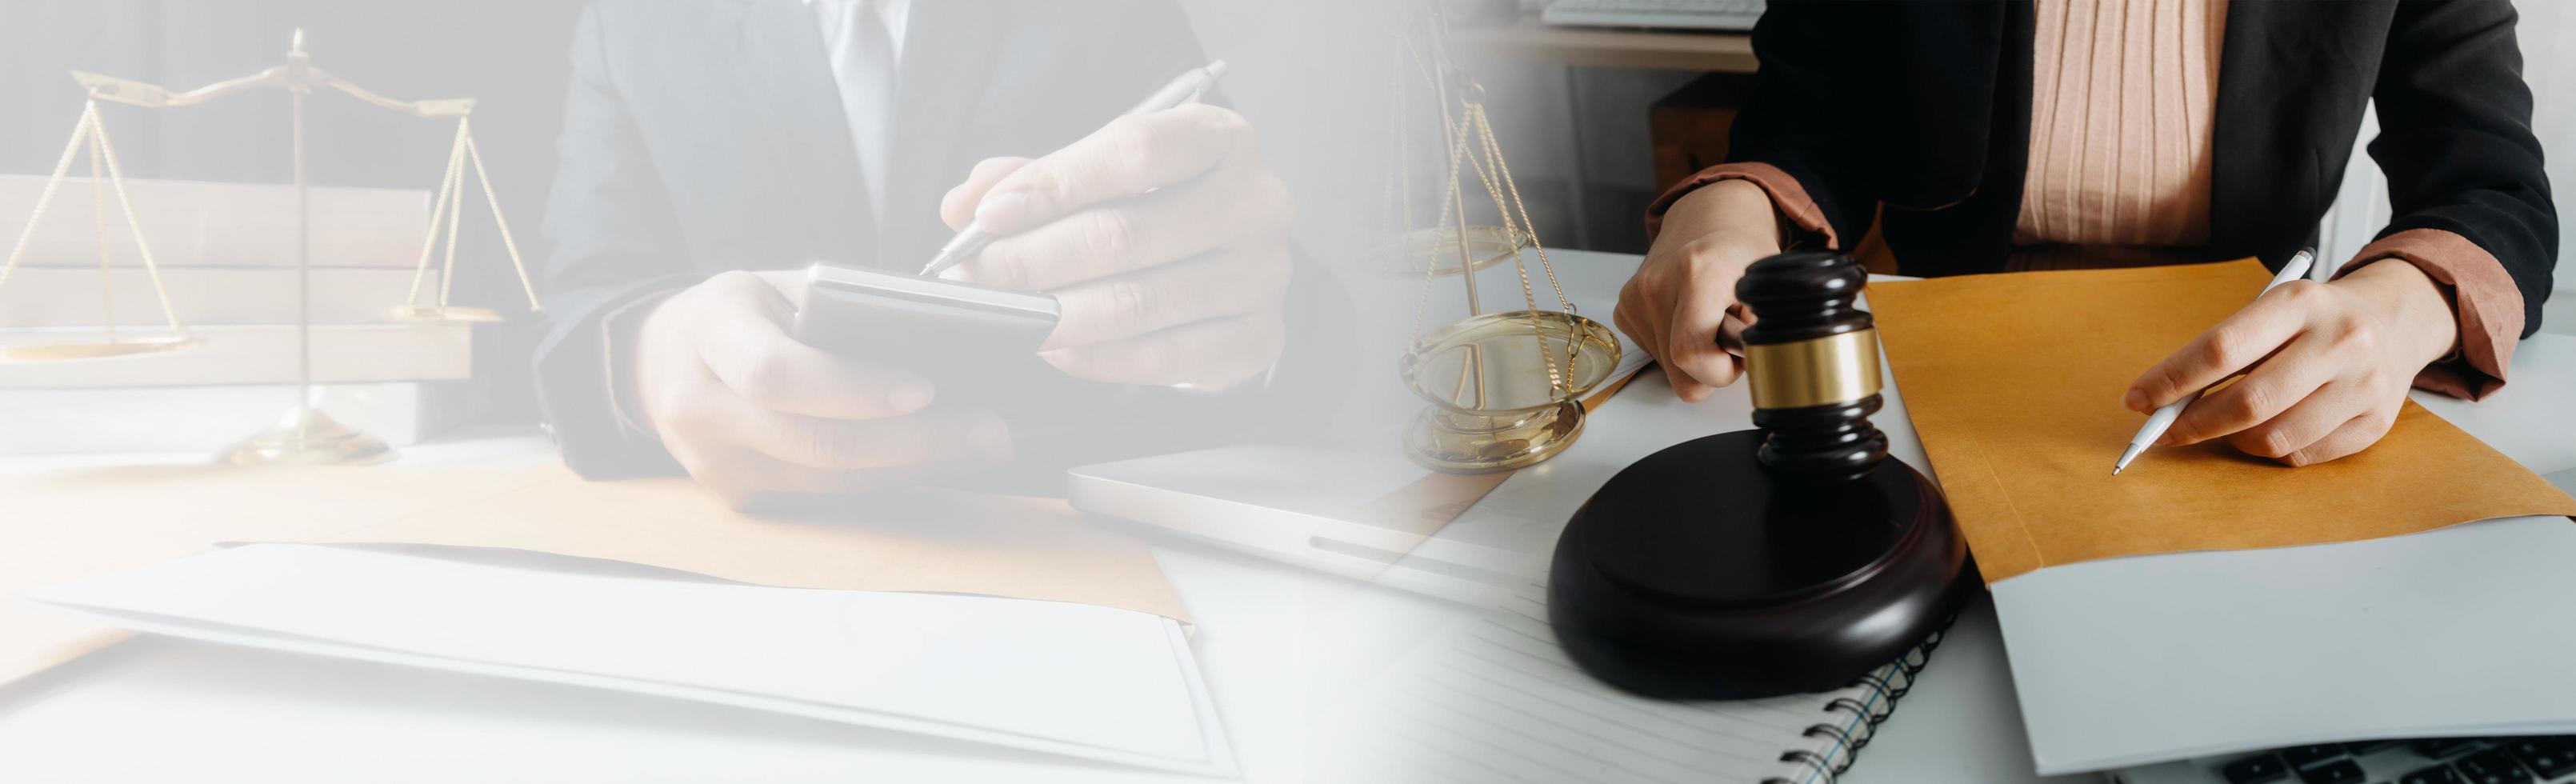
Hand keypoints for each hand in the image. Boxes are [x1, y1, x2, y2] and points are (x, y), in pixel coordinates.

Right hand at [628, 270, 1010, 507]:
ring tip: (980, 442)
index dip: (851, 389)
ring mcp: (713, 463)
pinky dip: (888, 477)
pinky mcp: (736, 497)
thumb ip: (841, 310)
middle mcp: (699, 406)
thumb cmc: (745, 313)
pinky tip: (938, 458)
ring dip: (915, 465)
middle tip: (988, 430)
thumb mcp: (781, 286)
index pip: (775, 373)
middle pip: (813, 442)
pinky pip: (825, 496)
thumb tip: (942, 338)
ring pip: (829, 480)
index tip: (926, 389)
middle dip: (912, 442)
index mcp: (709, 332)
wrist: (666, 358)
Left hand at [936, 103, 1293, 390]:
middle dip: (1032, 259)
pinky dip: (1093, 358)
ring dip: (1053, 314)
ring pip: (1136, 302)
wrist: (1228, 271)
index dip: (1055, 182)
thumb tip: (964, 204)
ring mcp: (1263, 275)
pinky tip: (1053, 348)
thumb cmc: (1159, 211)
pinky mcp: (1257, 339)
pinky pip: (1159, 357)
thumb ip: (1036, 178)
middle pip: (1126, 233)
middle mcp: (1257, 202)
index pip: (1136, 150)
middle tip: (975, 278)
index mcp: (1221, 138)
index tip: (990, 214)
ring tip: (1003, 315)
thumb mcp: (1103, 174)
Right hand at [1613, 179, 1781, 401]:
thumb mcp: (1772, 284)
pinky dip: (1675, 345)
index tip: (1739, 354)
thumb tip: (1763, 363)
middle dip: (1709, 369)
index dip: (1719, 371)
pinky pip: (1654, 353)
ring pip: (1666, 367)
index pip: (1690, 354)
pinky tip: (1688, 318)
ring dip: (1693, 355)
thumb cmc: (1742, 252)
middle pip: (1678, 370)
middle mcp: (1657, 282)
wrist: (1707, 219)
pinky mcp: (1624, 307)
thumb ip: (1769, 326)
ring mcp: (1635, 296)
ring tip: (1709, 321)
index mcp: (1699, 272)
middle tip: (1729, 339)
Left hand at [2124, 260, 2459, 465]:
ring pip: (2274, 438)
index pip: (2221, 348)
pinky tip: (2263, 431)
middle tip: (2164, 431)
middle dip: (2193, 423)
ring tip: (2221, 428)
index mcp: (2300, 303)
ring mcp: (2364, 384)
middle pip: (2249, 401)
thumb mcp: (2270, 311)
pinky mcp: (2375, 423)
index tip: (2137, 400)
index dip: (2171, 380)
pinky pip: (2301, 455)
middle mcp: (2340, 341)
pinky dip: (2269, 451)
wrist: (2392, 320)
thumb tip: (2158, 400)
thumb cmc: (2310, 321)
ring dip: (2231, 441)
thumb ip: (2221, 350)